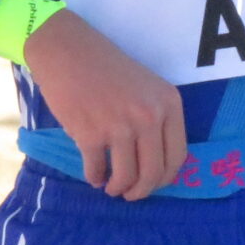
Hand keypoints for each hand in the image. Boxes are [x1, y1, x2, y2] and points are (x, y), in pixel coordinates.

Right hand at [20, 9, 186, 198]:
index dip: (165, 177)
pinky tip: (93, 175)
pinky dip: (94, 177)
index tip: (154, 183)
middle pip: (153, 172)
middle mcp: (149, 117)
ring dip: (118, 188)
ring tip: (110, 187)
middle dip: (141, 190)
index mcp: (168, 104)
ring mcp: (119, 126)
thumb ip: (155, 117)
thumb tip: (153, 161)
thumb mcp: (145, 86)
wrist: (66, 50)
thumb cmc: (105, 67)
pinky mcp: (90, 134)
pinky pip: (96, 169)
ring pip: (126, 176)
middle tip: (131, 194)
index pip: (178, 155)